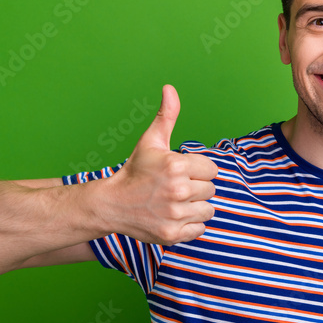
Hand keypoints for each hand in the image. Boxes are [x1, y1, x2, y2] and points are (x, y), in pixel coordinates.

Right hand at [99, 84, 218, 244]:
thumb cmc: (135, 171)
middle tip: (174, 188)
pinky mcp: (172, 234)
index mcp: (176, 166)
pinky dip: (190, 225)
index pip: (211, 170)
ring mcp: (175, 214)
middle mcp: (177, 191)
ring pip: (208, 210)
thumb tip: (169, 88)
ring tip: (175, 202)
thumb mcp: (151, 141)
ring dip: (195, 207)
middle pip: (210, 190)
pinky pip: (199, 229)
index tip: (181, 173)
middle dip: (196, 188)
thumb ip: (166, 116)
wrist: (111, 204)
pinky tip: (173, 216)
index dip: (197, 170)